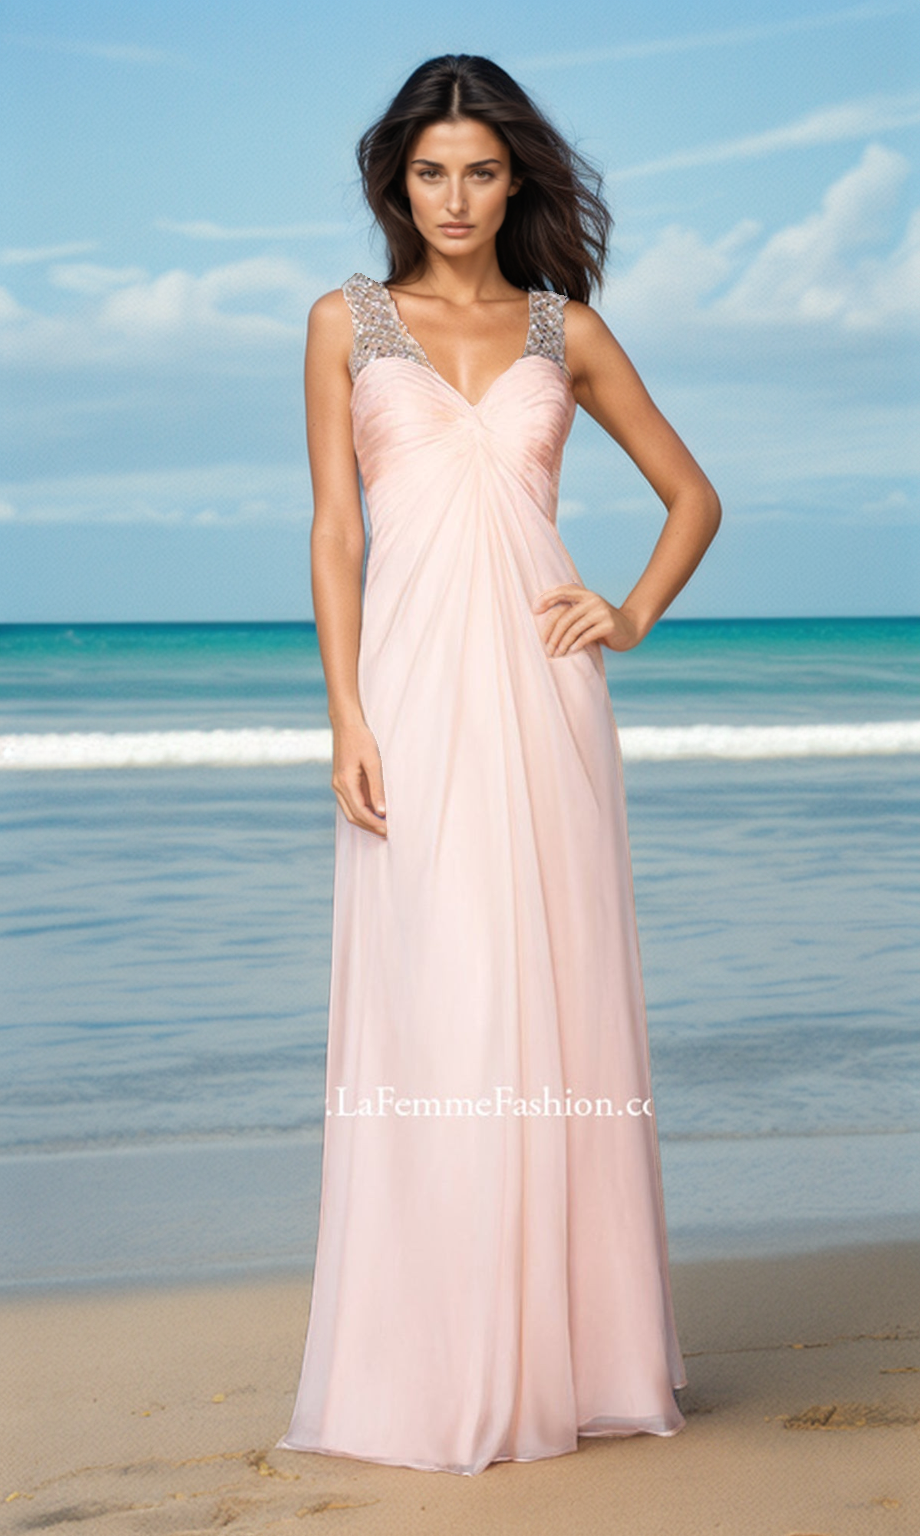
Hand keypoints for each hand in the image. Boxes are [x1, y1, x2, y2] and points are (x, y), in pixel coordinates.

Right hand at [331, 719, 387, 836]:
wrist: (346, 724)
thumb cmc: (361, 740)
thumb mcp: (373, 762)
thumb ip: (377, 788)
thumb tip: (381, 811)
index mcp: (345, 782)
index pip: (360, 812)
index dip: (375, 823)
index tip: (389, 830)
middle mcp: (338, 787)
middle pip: (353, 817)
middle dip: (370, 827)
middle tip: (388, 833)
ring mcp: (337, 785)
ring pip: (350, 812)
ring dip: (366, 821)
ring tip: (383, 826)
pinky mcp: (341, 782)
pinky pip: (350, 803)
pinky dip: (362, 811)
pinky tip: (375, 813)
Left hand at [532, 583, 644, 654]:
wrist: (630, 629)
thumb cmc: (602, 625)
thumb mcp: (586, 615)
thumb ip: (571, 613)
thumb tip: (544, 623)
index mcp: (585, 595)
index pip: (562, 592)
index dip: (546, 598)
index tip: (534, 610)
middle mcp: (592, 600)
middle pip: (565, 616)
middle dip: (553, 634)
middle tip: (547, 648)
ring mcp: (601, 611)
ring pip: (574, 627)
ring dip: (563, 643)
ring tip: (557, 653)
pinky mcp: (608, 624)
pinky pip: (587, 635)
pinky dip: (577, 644)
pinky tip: (571, 651)